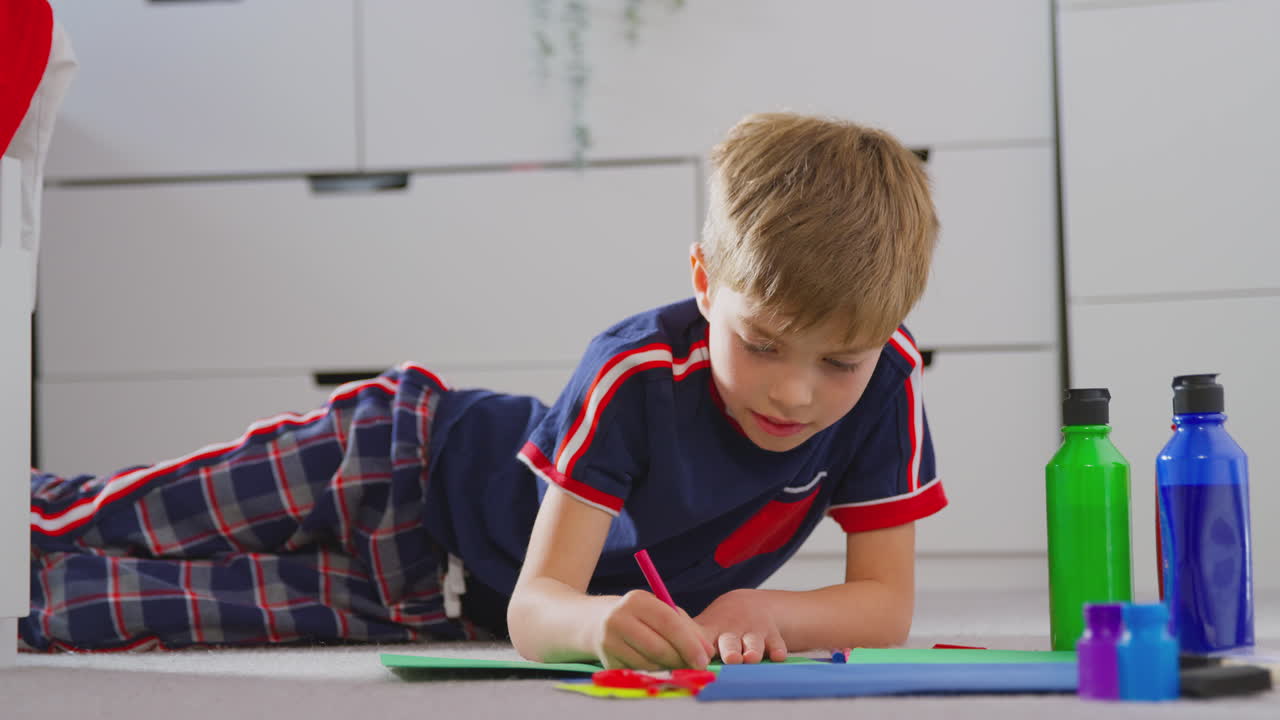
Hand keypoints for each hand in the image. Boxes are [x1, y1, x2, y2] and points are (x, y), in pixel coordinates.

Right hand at [590, 590, 713, 669]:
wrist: (597, 622)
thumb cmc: (641, 616)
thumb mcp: (661, 611)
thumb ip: (688, 629)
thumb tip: (707, 653)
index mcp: (636, 600)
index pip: (668, 622)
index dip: (689, 643)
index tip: (705, 659)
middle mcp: (618, 619)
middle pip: (658, 647)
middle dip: (682, 660)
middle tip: (697, 667)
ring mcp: (609, 642)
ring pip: (650, 664)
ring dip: (670, 668)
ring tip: (678, 663)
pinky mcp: (607, 661)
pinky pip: (639, 673)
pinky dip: (655, 673)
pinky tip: (660, 666)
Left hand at [694, 588, 786, 663]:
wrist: (753, 605)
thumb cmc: (722, 625)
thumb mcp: (706, 626)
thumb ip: (690, 639)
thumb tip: (661, 657)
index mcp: (712, 630)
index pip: (701, 639)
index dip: (698, 647)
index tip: (695, 658)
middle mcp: (732, 631)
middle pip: (729, 642)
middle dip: (729, 650)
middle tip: (728, 657)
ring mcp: (754, 633)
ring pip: (753, 644)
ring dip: (752, 651)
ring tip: (750, 657)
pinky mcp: (774, 636)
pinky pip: (777, 644)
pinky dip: (778, 650)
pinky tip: (778, 656)